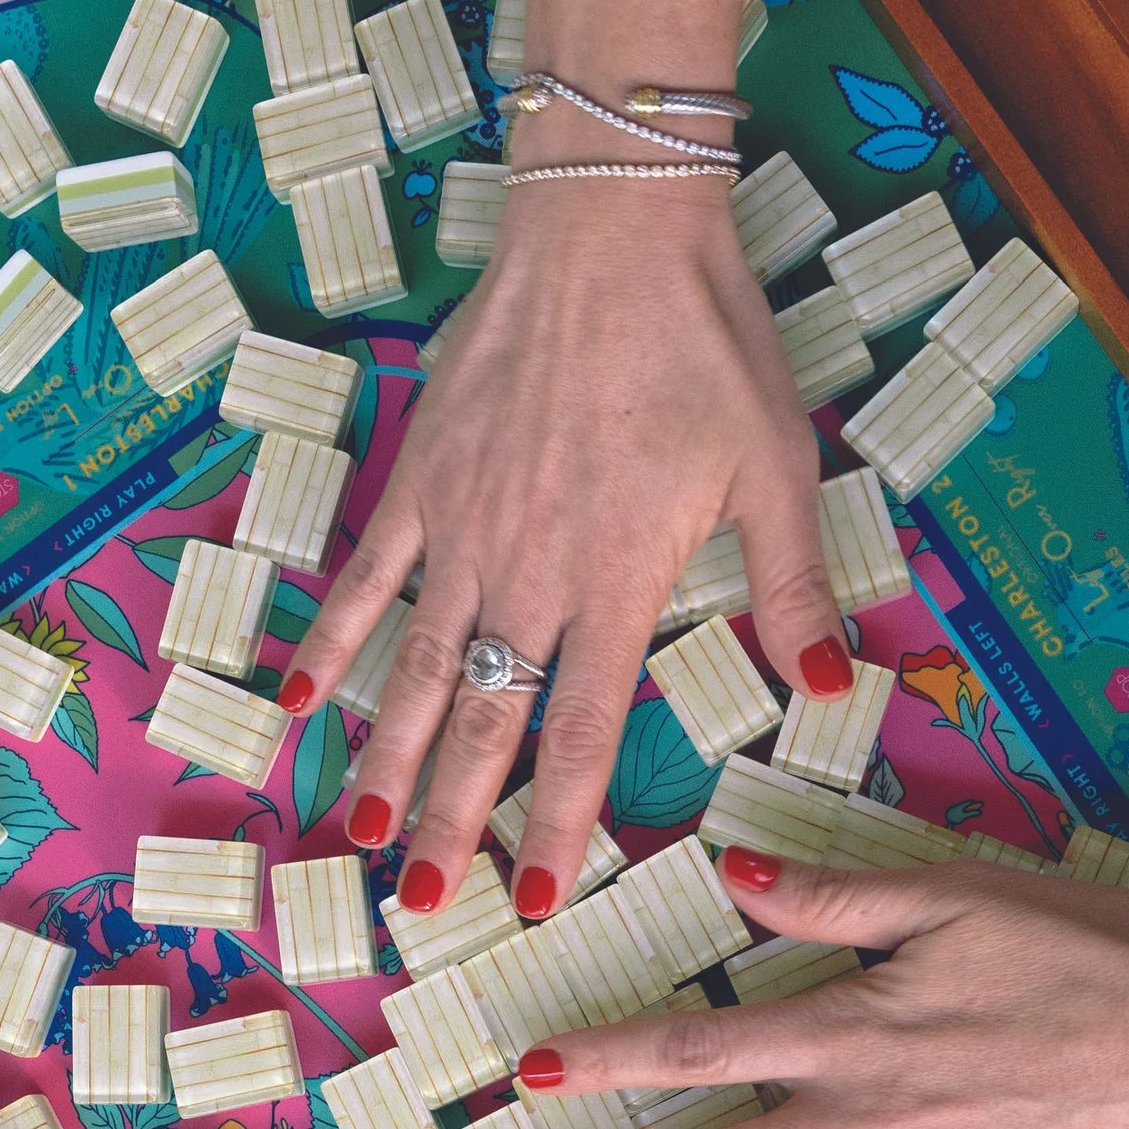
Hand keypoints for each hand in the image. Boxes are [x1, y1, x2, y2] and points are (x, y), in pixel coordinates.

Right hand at [284, 181, 842, 921]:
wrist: (610, 226)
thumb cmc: (704, 341)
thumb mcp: (775, 465)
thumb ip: (791, 588)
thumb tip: (829, 689)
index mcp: (617, 581)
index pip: (583, 731)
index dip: (559, 823)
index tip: (535, 898)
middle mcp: (528, 570)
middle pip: (481, 720)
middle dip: (450, 821)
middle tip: (421, 902)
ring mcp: (462, 526)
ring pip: (411, 666)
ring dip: (383, 756)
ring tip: (360, 831)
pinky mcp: (420, 475)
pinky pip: (363, 575)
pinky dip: (329, 639)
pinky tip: (299, 697)